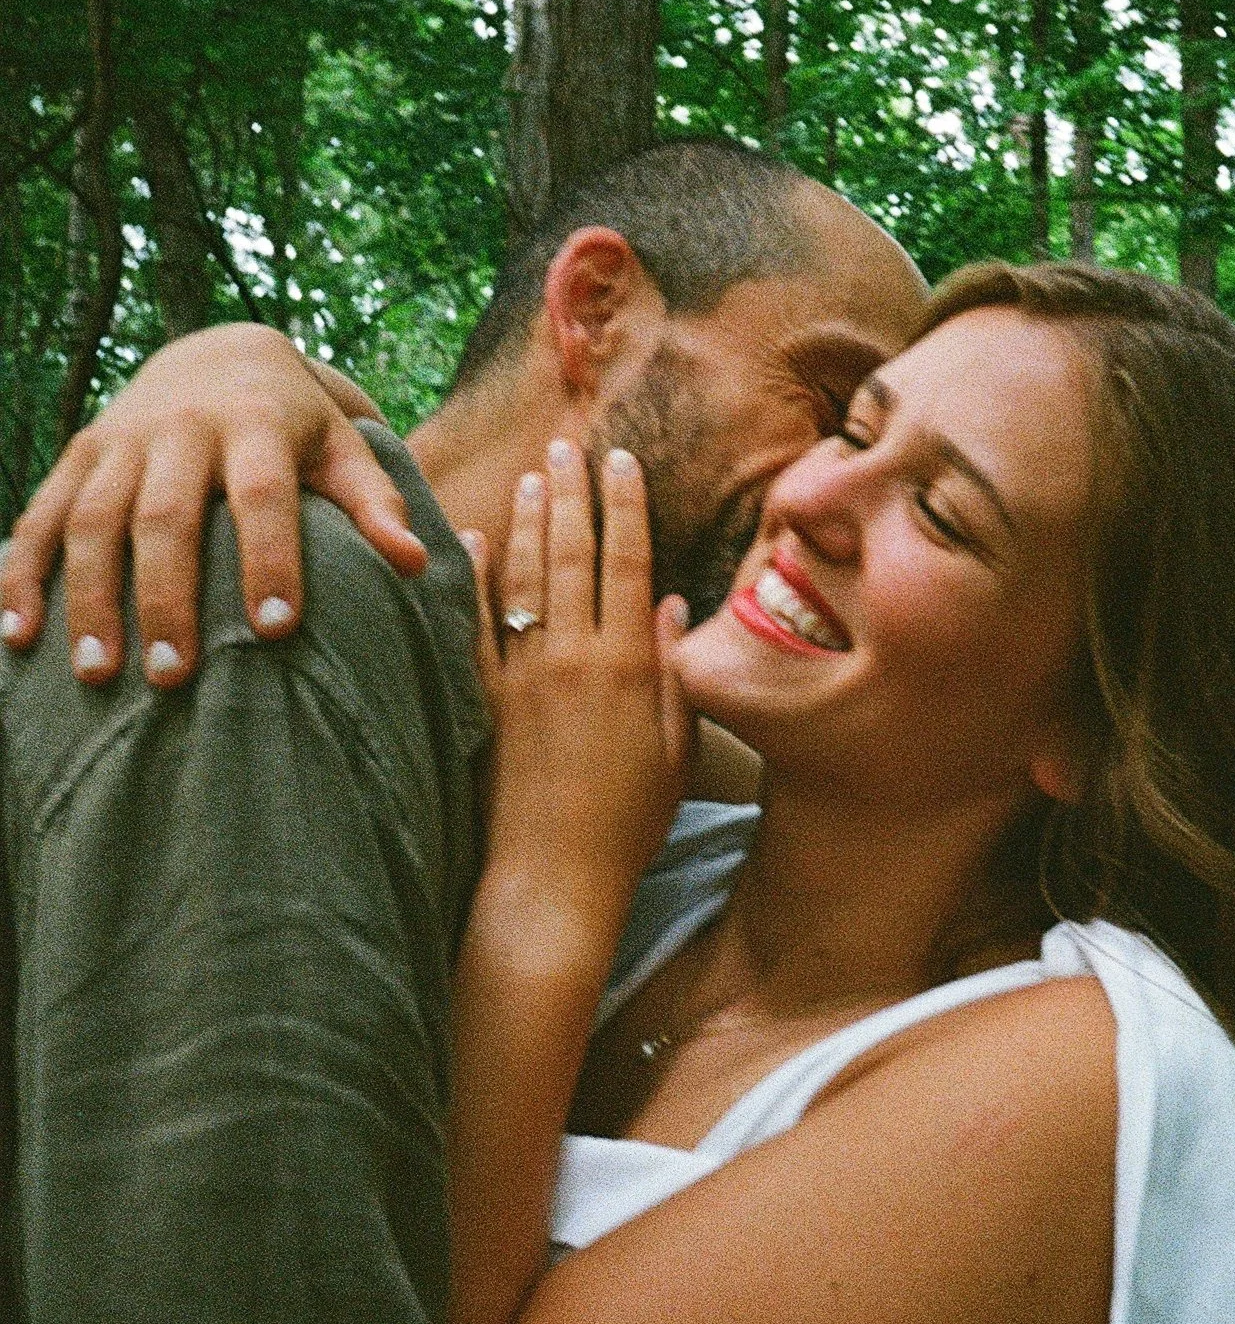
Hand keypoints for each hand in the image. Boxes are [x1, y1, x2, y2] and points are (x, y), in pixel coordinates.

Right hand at [0, 322, 428, 686]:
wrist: (220, 351)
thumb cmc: (300, 426)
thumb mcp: (345, 450)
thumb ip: (377, 505)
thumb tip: (417, 564)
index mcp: (257, 424)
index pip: (264, 495)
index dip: (270, 558)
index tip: (277, 630)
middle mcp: (182, 427)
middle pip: (166, 516)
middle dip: (166, 598)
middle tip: (172, 676)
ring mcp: (121, 440)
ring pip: (92, 520)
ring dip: (88, 599)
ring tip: (98, 676)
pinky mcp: (79, 454)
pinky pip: (42, 516)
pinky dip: (22, 573)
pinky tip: (16, 635)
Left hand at [462, 441, 693, 937]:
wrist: (553, 877)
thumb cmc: (628, 824)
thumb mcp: (676, 750)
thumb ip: (677, 674)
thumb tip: (677, 606)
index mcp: (630, 666)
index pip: (629, 563)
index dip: (625, 507)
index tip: (622, 462)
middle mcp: (574, 658)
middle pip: (572, 554)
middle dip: (571, 493)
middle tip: (568, 446)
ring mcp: (523, 676)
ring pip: (523, 577)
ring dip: (527, 520)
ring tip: (530, 475)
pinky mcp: (485, 701)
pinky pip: (474, 625)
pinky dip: (472, 579)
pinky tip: (469, 542)